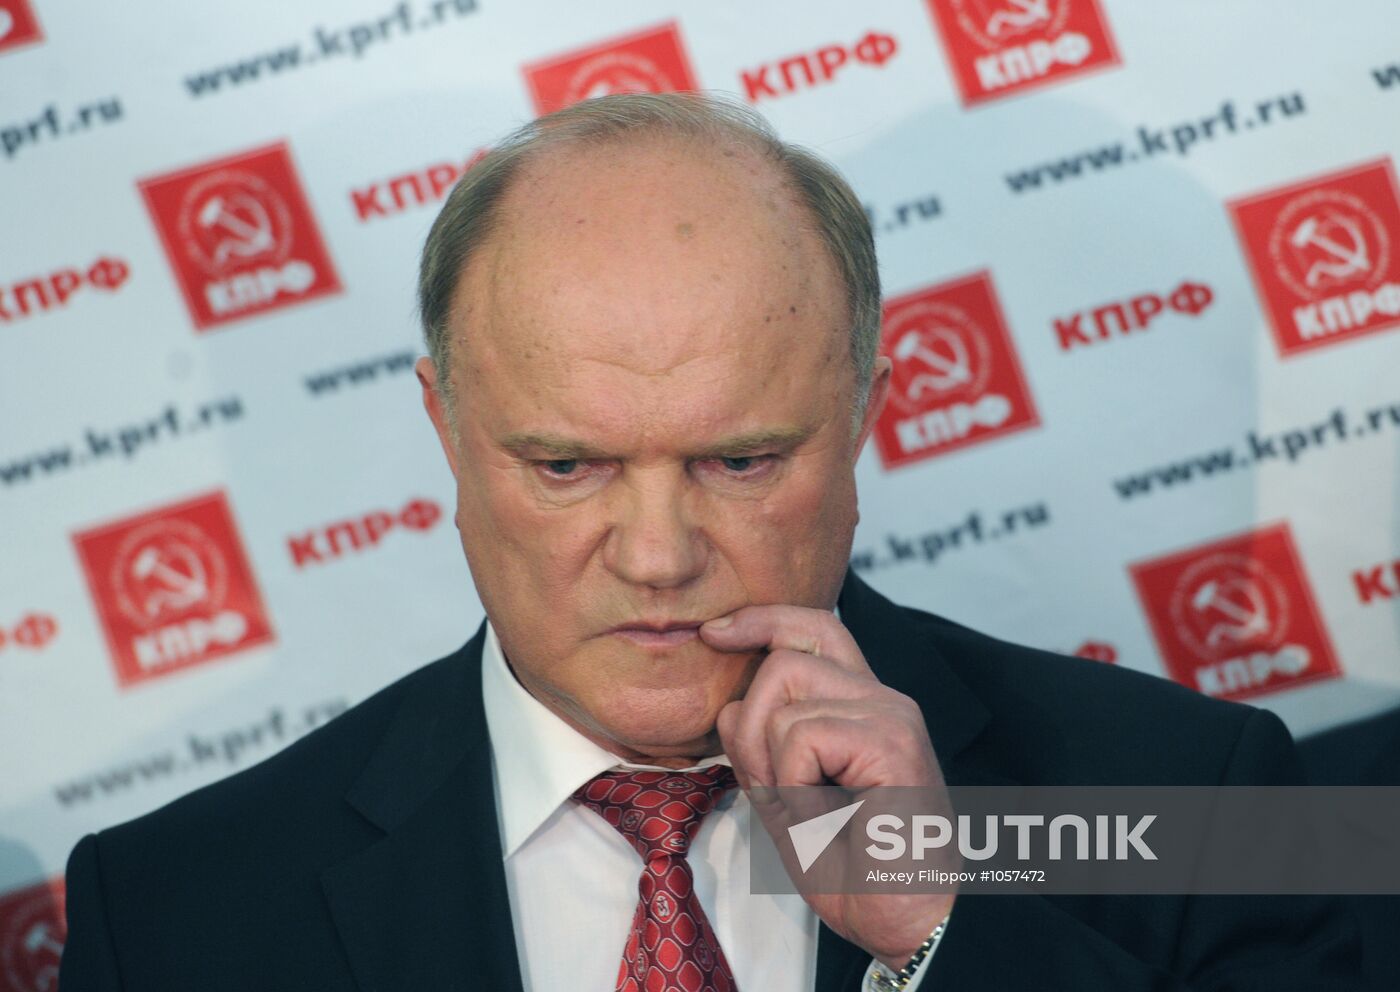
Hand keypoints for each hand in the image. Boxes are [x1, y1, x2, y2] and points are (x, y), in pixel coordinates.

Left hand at [700, 605, 954, 967]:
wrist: (904, 923)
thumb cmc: (854, 870)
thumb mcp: (787, 798)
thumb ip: (762, 747)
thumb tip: (730, 704)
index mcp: (862, 706)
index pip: (813, 628)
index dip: (761, 620)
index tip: (714, 633)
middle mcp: (882, 698)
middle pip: (785, 656)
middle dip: (752, 724)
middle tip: (774, 789)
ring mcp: (890, 715)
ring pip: (784, 691)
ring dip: (772, 761)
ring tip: (807, 808)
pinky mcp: (891, 741)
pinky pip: (801, 735)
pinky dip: (795, 784)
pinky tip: (826, 816)